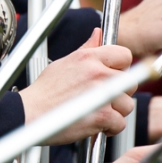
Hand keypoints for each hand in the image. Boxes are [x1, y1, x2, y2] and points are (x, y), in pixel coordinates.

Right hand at [18, 30, 134, 142]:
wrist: (30, 113)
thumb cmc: (45, 92)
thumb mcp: (65, 62)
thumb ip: (87, 49)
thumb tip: (98, 34)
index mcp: (89, 57)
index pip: (125, 55)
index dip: (121, 68)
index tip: (113, 77)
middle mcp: (98, 73)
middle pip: (130, 82)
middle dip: (120, 93)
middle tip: (103, 99)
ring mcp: (101, 94)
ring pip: (128, 105)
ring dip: (116, 113)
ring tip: (98, 113)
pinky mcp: (102, 115)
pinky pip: (120, 123)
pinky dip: (110, 128)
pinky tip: (97, 125)